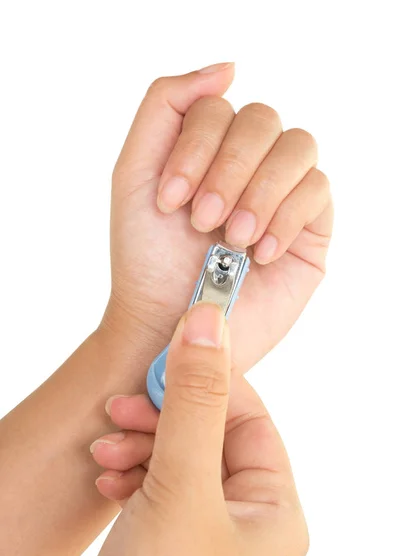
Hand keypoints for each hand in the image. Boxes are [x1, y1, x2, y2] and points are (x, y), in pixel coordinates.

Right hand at [85, 303, 307, 555]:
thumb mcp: (181, 487)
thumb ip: (194, 402)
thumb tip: (208, 324)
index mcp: (273, 508)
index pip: (246, 416)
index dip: (204, 384)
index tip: (161, 365)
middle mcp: (246, 519)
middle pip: (207, 435)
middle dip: (160, 419)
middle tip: (120, 411)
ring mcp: (206, 533)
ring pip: (176, 459)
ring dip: (139, 446)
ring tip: (105, 452)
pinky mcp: (170, 543)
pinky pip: (156, 487)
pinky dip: (131, 475)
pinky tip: (108, 479)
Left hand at [102, 61, 332, 372]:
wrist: (166, 322)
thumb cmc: (148, 256)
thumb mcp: (134, 173)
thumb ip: (166, 107)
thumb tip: (228, 68)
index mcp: (209, 147)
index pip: (218, 108)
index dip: (195, 148)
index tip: (169, 201)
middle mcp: (249, 164)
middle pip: (263, 119)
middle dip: (228, 171)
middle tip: (202, 221)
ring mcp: (283, 193)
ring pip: (298, 147)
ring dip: (259, 192)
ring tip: (233, 239)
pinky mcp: (310, 228)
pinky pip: (319, 190)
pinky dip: (285, 216)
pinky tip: (260, 252)